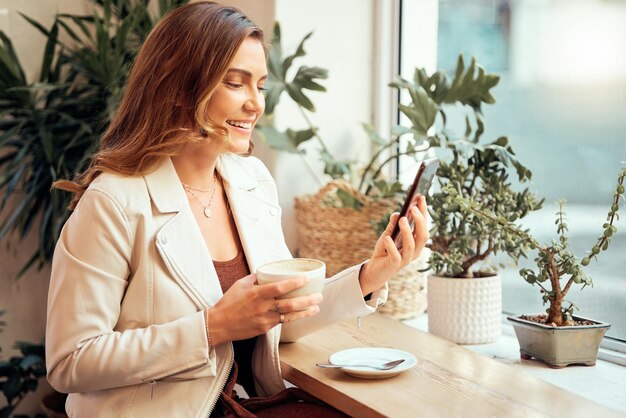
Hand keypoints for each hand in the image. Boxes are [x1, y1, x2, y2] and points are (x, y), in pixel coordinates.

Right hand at [207, 274, 322, 345]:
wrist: (218, 325)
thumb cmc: (228, 303)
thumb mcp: (240, 285)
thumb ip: (255, 278)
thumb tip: (266, 272)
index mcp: (256, 294)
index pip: (279, 287)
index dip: (295, 283)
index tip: (306, 279)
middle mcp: (262, 307)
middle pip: (290, 304)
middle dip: (307, 300)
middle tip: (319, 296)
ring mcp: (264, 319)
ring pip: (289, 315)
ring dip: (305, 312)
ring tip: (316, 308)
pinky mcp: (264, 329)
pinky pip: (281, 321)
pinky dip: (292, 317)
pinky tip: (301, 314)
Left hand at [359, 195, 428, 295]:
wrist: (374, 271)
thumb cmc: (384, 252)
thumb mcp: (388, 235)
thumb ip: (393, 226)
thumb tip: (397, 213)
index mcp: (415, 243)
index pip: (423, 226)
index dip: (424, 213)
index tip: (421, 198)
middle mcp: (414, 251)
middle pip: (423, 236)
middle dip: (420, 221)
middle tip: (413, 208)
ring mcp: (406, 259)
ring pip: (411, 245)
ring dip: (407, 231)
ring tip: (402, 219)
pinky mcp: (395, 265)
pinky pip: (395, 256)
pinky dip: (391, 246)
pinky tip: (386, 238)